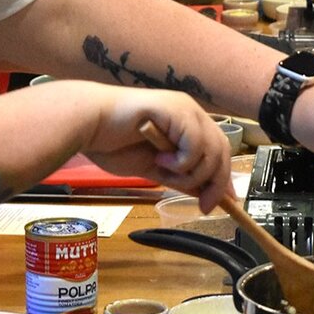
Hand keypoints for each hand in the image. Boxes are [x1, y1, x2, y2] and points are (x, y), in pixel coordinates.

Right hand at [81, 86, 233, 212]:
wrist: (88, 126)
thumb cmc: (112, 143)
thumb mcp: (155, 169)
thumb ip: (180, 177)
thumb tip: (203, 193)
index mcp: (187, 123)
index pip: (218, 150)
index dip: (223, 178)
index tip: (225, 202)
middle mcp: (190, 112)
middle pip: (221, 151)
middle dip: (215, 183)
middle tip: (204, 204)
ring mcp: (184, 109)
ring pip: (211, 150)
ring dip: (191, 173)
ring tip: (166, 173)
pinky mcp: (176, 109)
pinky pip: (195, 144)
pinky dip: (181, 161)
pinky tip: (160, 160)